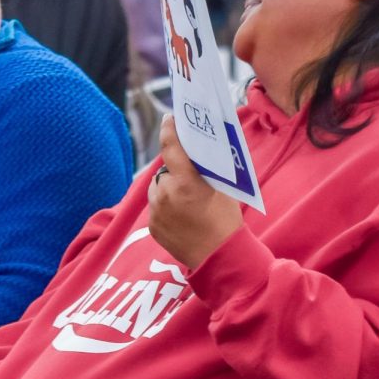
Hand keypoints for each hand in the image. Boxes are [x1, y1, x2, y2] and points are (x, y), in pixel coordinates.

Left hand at [147, 115, 243, 268]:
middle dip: (174, 171)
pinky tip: (182, 217)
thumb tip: (197, 153)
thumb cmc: (226, 221)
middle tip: (189, 177)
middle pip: (165, 171)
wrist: (220, 258)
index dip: (169, 130)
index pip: (171, 147)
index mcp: (186, 182)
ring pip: (158, 189)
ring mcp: (157, 211)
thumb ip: (205, 171)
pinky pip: (156, 208)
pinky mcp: (153, 226)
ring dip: (168, 189)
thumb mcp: (222, 189)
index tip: (169, 119)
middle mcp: (166, 194)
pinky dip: (165, 207)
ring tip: (187, 202)